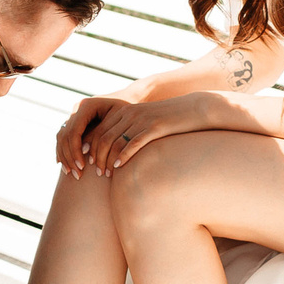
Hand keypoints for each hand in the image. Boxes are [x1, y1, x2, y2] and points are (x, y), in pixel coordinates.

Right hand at [55, 86, 145, 174]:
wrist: (130, 103)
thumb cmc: (128, 114)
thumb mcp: (118, 123)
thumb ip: (102, 134)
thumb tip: (85, 150)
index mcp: (86, 106)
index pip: (74, 131)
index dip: (75, 150)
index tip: (82, 167)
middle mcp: (77, 109)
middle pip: (65, 135)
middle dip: (69, 157)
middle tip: (77, 174)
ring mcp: (74, 116)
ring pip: (61, 138)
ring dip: (65, 157)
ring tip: (71, 173)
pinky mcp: (75, 124)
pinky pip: (63, 139)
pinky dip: (64, 153)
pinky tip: (65, 166)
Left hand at [61, 91, 216, 177]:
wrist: (194, 109)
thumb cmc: (169, 121)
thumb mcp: (145, 123)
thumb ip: (129, 133)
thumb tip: (116, 152)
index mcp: (123, 112)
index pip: (99, 131)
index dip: (91, 149)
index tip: (89, 164)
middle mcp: (129, 114)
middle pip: (103, 137)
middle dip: (96, 157)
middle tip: (96, 174)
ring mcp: (141, 120)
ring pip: (115, 142)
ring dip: (107, 160)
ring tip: (105, 174)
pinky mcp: (154, 127)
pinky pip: (133, 143)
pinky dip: (123, 156)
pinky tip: (119, 167)